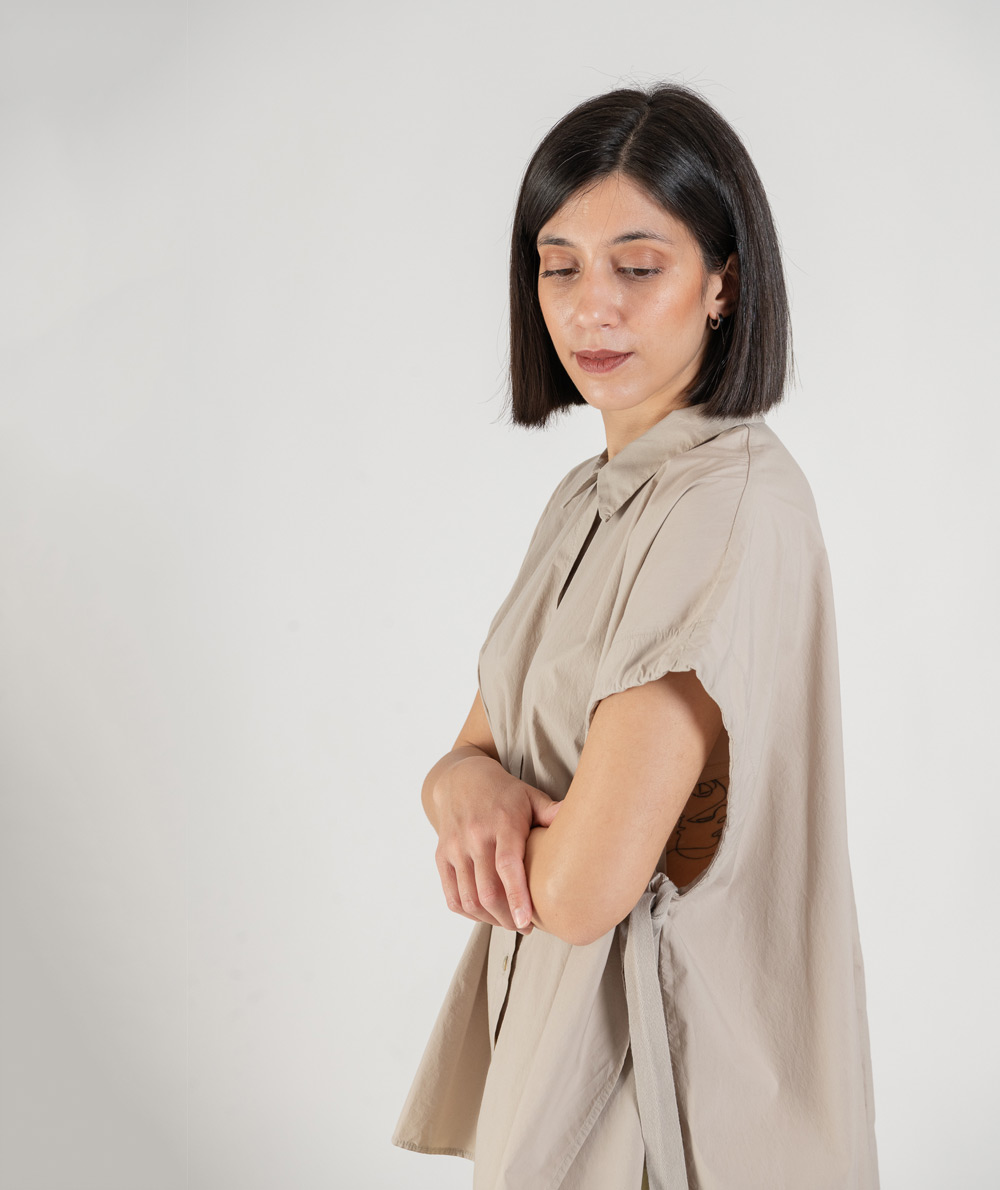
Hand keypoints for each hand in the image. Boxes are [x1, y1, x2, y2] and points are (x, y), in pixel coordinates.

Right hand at [433, 753, 561, 933]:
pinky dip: (469, 913)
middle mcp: (475, 836)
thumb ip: (553, 813)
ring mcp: (456, 847)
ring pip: (469, 899)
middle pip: (487, 890)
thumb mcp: (531, 797)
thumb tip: (587, 820)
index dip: (516, 895)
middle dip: (507, 918)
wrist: (460, 779)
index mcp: (502, 823)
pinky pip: (452, 896)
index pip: (507, 864)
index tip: (527, 921)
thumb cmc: (504, 793)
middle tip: (526, 928)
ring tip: (509, 923)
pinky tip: (486, 915)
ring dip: (490, 920)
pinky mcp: (441, 856)